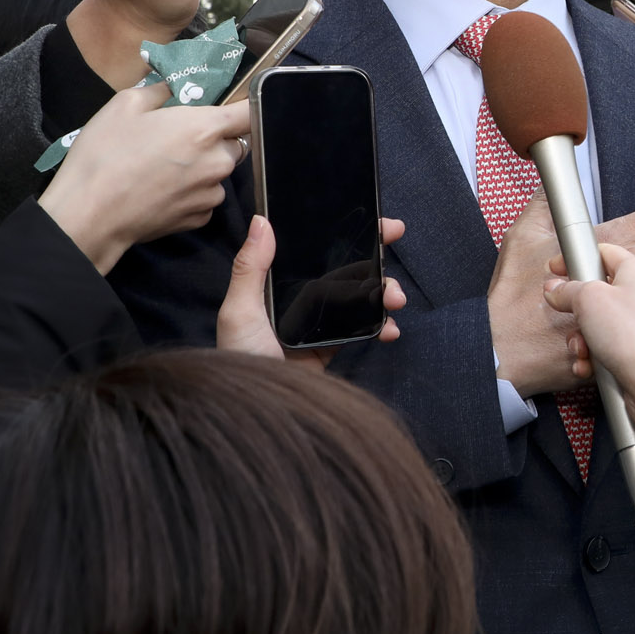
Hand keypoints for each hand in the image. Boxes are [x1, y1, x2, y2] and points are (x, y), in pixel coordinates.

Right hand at [36, 82, 249, 273]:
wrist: (90, 213)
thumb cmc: (106, 153)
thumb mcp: (125, 104)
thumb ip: (160, 92)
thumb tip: (173, 89)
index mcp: (205, 128)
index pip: (249, 112)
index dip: (245, 107)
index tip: (233, 107)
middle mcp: (218, 162)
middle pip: (234, 143)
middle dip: (215, 139)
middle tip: (178, 139)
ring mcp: (211, 194)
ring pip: (219, 173)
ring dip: (202, 168)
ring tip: (163, 169)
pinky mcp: (199, 219)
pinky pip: (204, 198)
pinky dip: (190, 193)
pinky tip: (161, 191)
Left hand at [216, 215, 405, 368]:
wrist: (260, 412)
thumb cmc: (240, 361)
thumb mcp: (239, 311)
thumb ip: (249, 268)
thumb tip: (261, 221)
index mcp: (278, 286)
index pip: (317, 252)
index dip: (347, 235)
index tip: (375, 223)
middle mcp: (300, 302)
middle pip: (346, 273)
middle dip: (375, 258)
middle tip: (394, 242)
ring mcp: (318, 325)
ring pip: (360, 300)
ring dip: (384, 294)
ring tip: (396, 299)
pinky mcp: (331, 348)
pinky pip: (362, 332)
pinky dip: (381, 328)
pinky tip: (389, 329)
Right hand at [543, 244, 634, 438]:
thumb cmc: (633, 336)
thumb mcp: (588, 299)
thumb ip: (567, 289)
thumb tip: (555, 288)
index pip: (604, 252)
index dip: (577, 258)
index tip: (556, 268)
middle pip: (599, 293)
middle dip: (577, 311)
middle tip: (568, 316)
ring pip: (601, 325)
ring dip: (583, 339)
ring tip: (582, 349)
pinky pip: (609, 348)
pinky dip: (594, 357)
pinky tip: (589, 366)